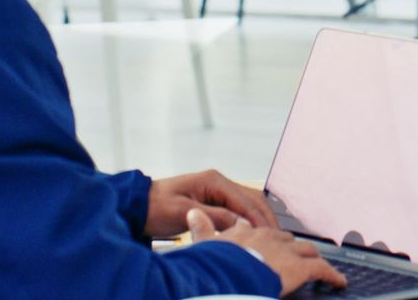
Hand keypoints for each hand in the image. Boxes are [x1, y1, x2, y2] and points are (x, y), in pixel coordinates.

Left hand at [147, 169, 278, 237]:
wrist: (138, 205)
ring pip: (248, 202)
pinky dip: (249, 219)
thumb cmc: (156, 207)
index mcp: (214, 180)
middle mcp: (218, 182)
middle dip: (266, 217)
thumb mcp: (185, 213)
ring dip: (260, 218)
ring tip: (272, 236)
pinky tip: (254, 231)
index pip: (245, 200)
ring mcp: (216, 190)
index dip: (260, 219)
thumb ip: (214, 217)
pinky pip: (237, 208)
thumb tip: (241, 224)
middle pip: (252, 198)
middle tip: (279, 237)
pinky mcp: (212, 199)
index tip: (271, 235)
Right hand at [188, 211, 349, 296]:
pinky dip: (332, 276)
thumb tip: (193, 213)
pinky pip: (322, 270)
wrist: (227, 273)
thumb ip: (202, 229)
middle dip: (292, 247)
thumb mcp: (202, 245)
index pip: (257, 229)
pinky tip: (338, 281)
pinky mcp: (301, 267)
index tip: (268, 242)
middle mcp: (268, 236)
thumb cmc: (213, 264)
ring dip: (313, 258)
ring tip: (318, 265)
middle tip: (296, 256)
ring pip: (306, 250)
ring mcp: (286, 251)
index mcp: (245, 232)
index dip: (265, 237)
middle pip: (286, 239)